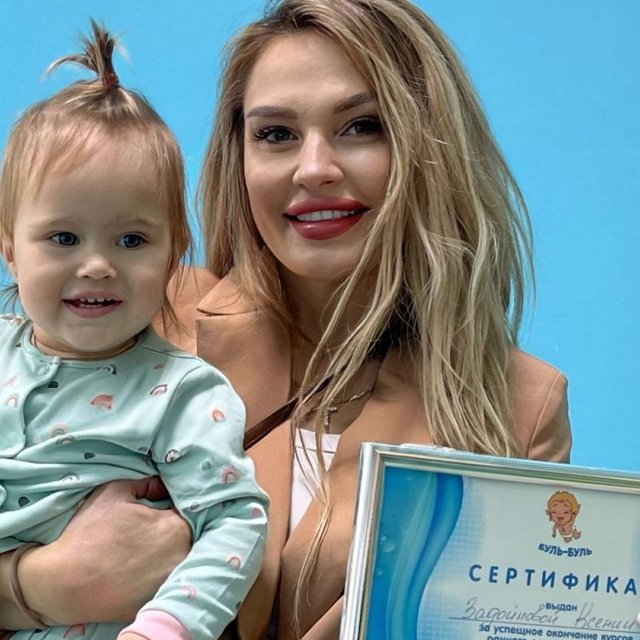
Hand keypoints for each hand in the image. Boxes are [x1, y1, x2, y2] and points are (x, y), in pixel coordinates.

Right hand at [20, 477, 190, 624]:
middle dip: (172, 529)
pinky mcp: (157, 601)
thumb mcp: (115, 492)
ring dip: (167, 552)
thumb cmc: (89, 534)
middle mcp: (181, 557)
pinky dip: (156, 574)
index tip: (159, 508)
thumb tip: (162, 485)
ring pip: (177, 559)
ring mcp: (170, 582)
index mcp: (176, 528)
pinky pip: (164, 581)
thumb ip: (146, 483)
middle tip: (148, 530)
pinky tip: (137, 570)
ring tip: (142, 550)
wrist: (62, 584)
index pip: (188, 511)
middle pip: (186, 536)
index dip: (173, 507)